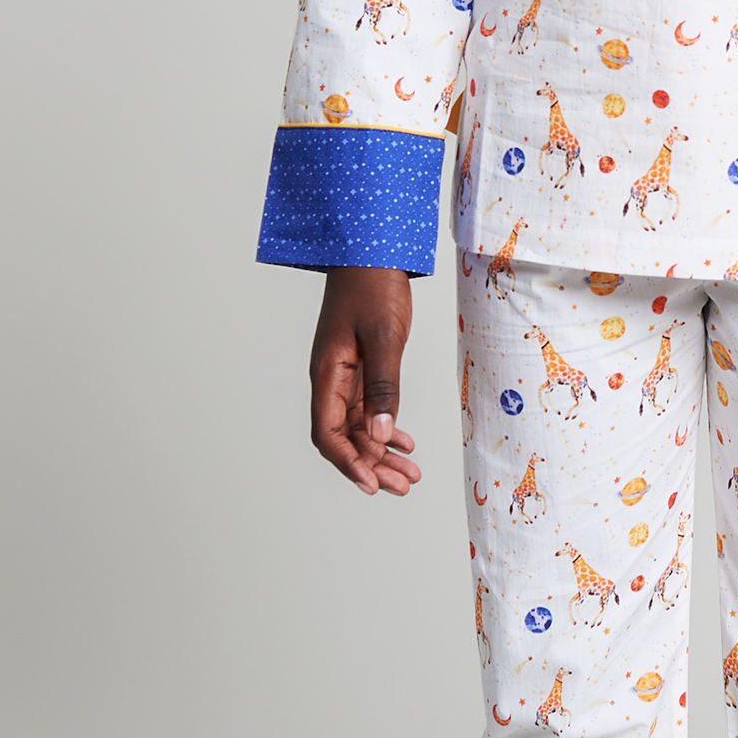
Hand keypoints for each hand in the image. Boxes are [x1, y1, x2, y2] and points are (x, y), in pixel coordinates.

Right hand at [309, 266, 422, 495]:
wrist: (372, 250)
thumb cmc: (374, 286)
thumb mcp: (384, 337)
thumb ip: (383, 387)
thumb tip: (381, 436)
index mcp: (327, 373)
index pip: (328, 432)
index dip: (348, 462)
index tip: (372, 484)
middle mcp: (331, 379)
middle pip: (345, 437)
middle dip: (371, 466)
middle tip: (402, 487)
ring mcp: (346, 374)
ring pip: (360, 426)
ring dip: (382, 452)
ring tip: (410, 475)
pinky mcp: (362, 367)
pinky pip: (369, 408)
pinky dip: (386, 428)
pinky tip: (405, 442)